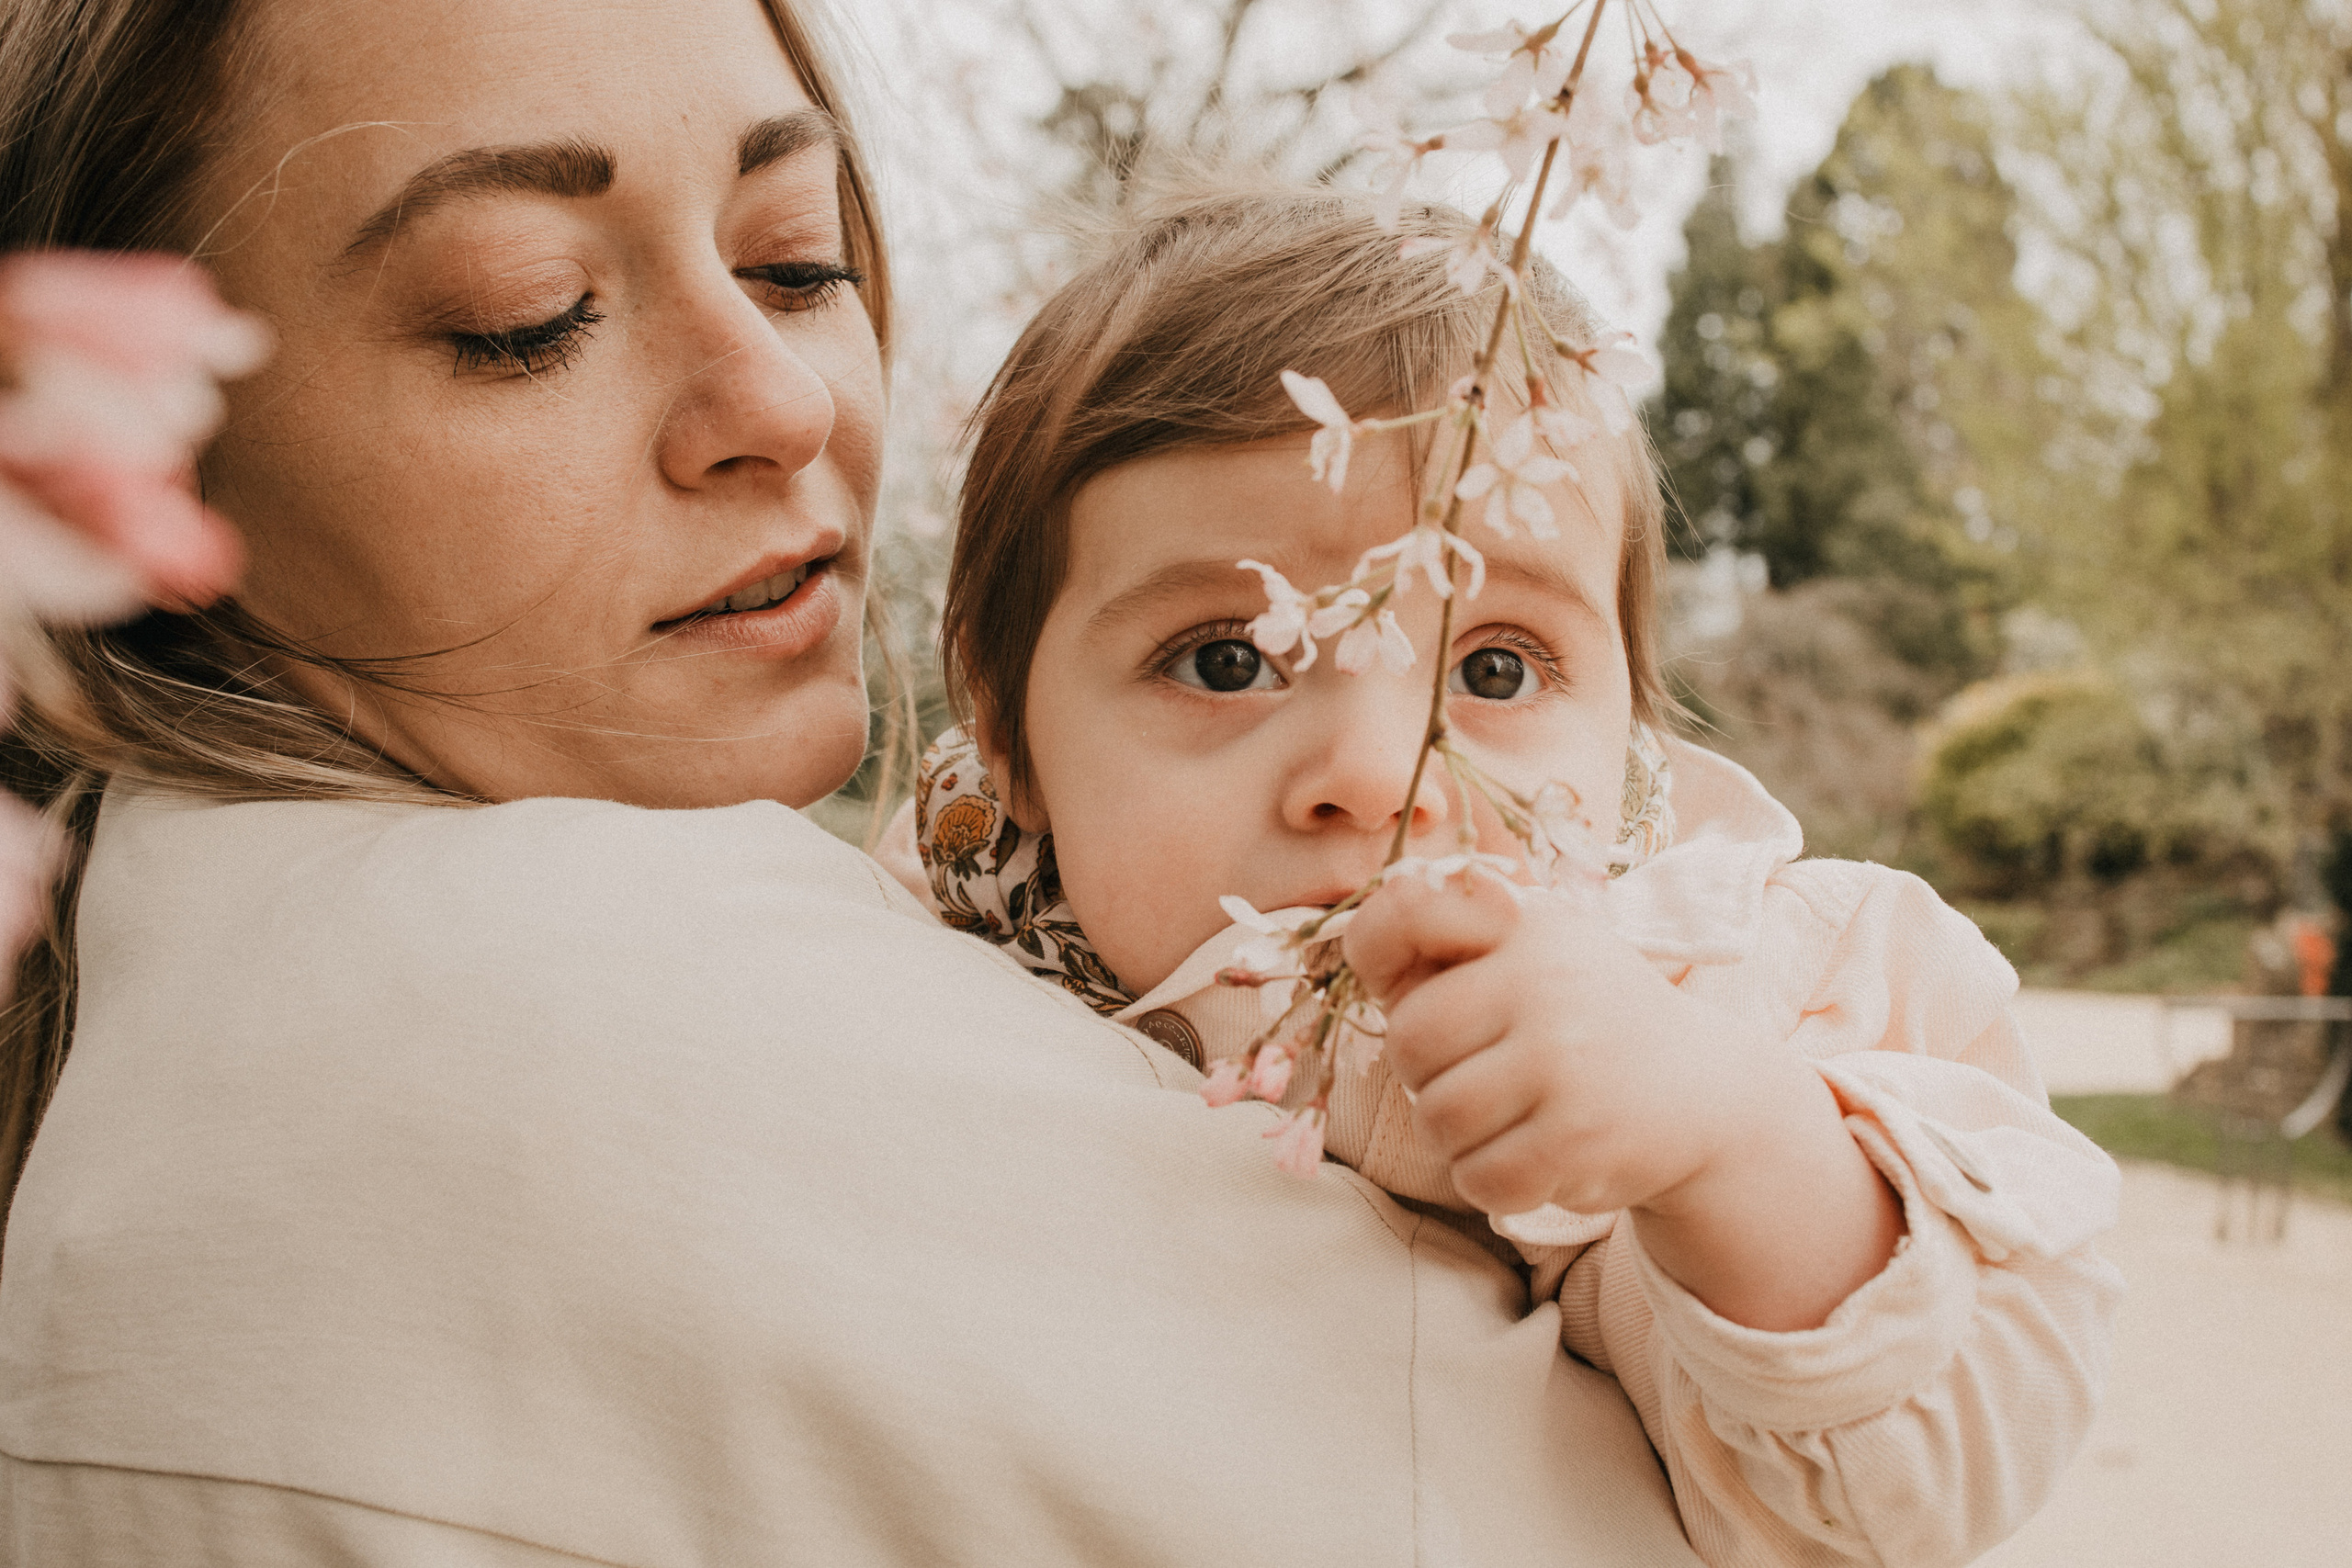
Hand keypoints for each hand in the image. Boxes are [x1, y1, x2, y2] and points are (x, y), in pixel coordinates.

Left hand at [1343, 868, 1771, 1217]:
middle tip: (1481, 1084)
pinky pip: (1482, 1179)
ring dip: (1461, 1139)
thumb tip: (1366, 927)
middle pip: (1408, 1047)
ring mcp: (1564, 1060)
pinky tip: (1534, 1159)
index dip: (1389, 980)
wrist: (1707, 1090)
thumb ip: (1441, 939)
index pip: (1392, 935)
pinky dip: (1494, 1183)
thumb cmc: (1585, 1019)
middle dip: (1429, 1078)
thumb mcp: (1529, 951)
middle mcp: (1545, 982)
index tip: (1439, 1013)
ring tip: (1512, 1122)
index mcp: (1524, 928)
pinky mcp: (1581, 1137)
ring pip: (1438, 1120)